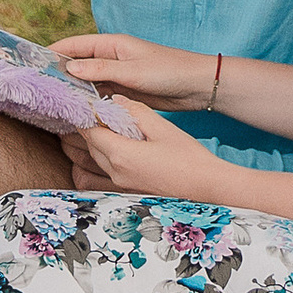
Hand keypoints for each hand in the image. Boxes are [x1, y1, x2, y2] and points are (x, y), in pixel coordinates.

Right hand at [51, 29, 209, 106]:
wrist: (197, 86)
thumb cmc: (168, 71)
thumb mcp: (132, 71)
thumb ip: (101, 70)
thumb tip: (69, 68)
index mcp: (112, 44)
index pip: (75, 45)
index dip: (54, 51)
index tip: (33, 62)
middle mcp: (112, 58)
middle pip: (79, 64)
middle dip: (60, 73)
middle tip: (39, 87)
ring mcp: (118, 75)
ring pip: (88, 82)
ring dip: (74, 90)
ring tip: (53, 103)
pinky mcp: (125, 91)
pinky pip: (101, 95)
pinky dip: (89, 101)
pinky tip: (78, 112)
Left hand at [63, 109, 230, 199]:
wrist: (208, 189)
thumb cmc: (190, 159)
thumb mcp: (163, 127)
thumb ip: (135, 111)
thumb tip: (116, 100)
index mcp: (120, 154)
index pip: (89, 129)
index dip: (84, 113)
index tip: (85, 100)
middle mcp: (115, 172)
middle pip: (88, 145)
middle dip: (86, 126)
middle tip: (90, 110)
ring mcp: (119, 185)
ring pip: (90, 161)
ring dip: (87, 145)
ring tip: (95, 129)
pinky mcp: (126, 192)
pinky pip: (96, 178)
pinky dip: (91, 165)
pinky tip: (100, 155)